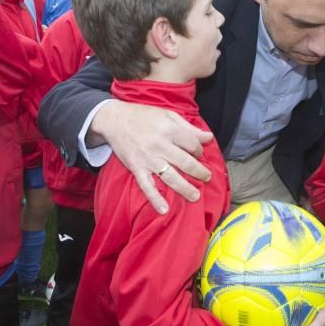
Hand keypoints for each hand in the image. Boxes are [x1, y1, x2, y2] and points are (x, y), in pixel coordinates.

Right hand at [92, 101, 213, 213]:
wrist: (115, 119)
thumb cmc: (143, 116)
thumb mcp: (169, 115)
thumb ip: (190, 128)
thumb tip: (209, 137)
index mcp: (169, 130)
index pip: (192, 145)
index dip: (199, 150)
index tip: (198, 153)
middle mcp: (160, 145)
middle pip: (186, 162)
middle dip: (199, 172)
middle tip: (207, 177)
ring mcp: (148, 159)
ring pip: (170, 176)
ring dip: (185, 188)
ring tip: (195, 196)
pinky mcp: (136, 168)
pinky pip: (146, 186)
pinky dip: (155, 199)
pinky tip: (164, 210)